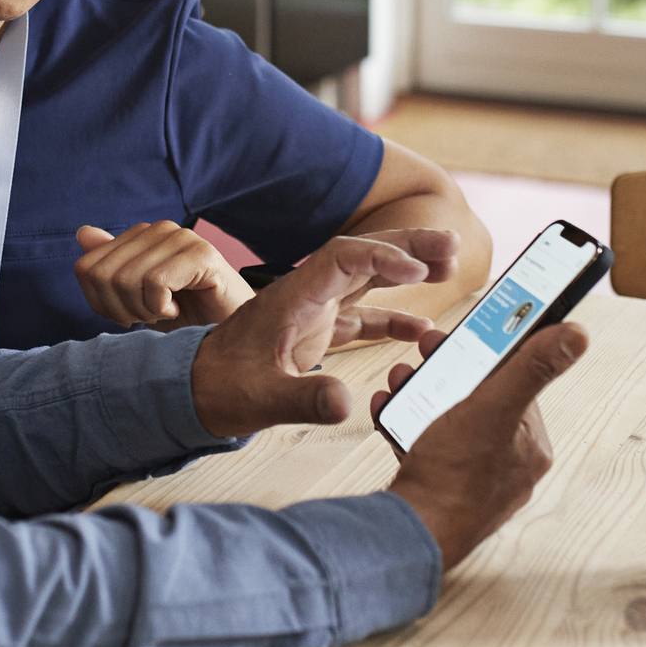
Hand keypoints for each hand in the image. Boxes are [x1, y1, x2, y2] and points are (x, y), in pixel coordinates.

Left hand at [75, 222, 255, 330]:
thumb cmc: (186, 316)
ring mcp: (181, 237)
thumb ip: (110, 268)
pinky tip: (178, 309)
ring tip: (166, 312)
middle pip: (103, 276)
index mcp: (139, 236)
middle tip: (149, 317)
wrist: (228, 332)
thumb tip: (83, 233)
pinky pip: (155, 282)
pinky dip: (161, 307)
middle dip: (121, 309)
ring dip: (144, 311)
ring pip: (127, 280)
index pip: (87, 269)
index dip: (100, 304)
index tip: (129, 315)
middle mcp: (158, 229)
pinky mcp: (202, 253)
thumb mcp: (137, 299)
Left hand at [188, 229, 457, 437]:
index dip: (382, 257)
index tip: (416, 269)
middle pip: (363, 255)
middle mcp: (307, 296)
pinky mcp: (317, 332)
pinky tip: (422, 329)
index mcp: (293, 299)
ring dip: (407, 270)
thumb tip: (344, 403)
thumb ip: (302, 399)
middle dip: (408, 244)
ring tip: (450, 266)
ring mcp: (314, 312)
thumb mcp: (259, 399)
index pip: (343, 259)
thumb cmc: (218, 388)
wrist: (192, 390)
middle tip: (453, 242)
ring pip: (367, 280)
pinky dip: (394, 317)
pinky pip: (363, 316)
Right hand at [373, 321, 586, 570]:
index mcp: (530, 446)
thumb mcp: (494, 408)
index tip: (463, 336)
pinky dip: (406, 423)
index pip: (516, 385)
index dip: (487, 355)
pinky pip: (425, 444)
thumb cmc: (454, 478)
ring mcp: (471, 480)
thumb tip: (577, 335)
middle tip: (425, 353)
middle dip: (446, 372)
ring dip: (421, 393)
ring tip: (401, 380)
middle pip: (478, 400)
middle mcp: (506, 465)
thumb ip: (532, 368)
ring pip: (447, 420)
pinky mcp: (439, 489)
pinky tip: (389, 411)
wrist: (409, 533)